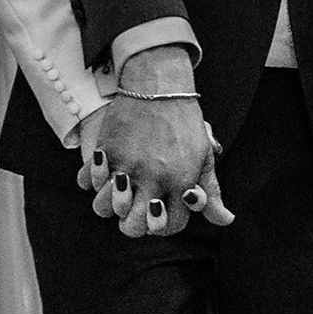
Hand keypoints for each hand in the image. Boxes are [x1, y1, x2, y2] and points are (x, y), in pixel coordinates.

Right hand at [77, 92, 229, 237]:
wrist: (159, 86)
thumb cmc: (185, 122)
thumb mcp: (204, 156)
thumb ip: (211, 193)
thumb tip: (226, 220)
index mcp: (180, 182)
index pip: (168, 226)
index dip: (164, 223)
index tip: (160, 209)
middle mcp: (152, 178)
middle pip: (131, 227)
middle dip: (132, 223)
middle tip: (134, 205)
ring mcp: (126, 165)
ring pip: (103, 208)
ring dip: (108, 202)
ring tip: (117, 187)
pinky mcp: (105, 150)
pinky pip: (86, 181)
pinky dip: (91, 178)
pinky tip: (104, 169)